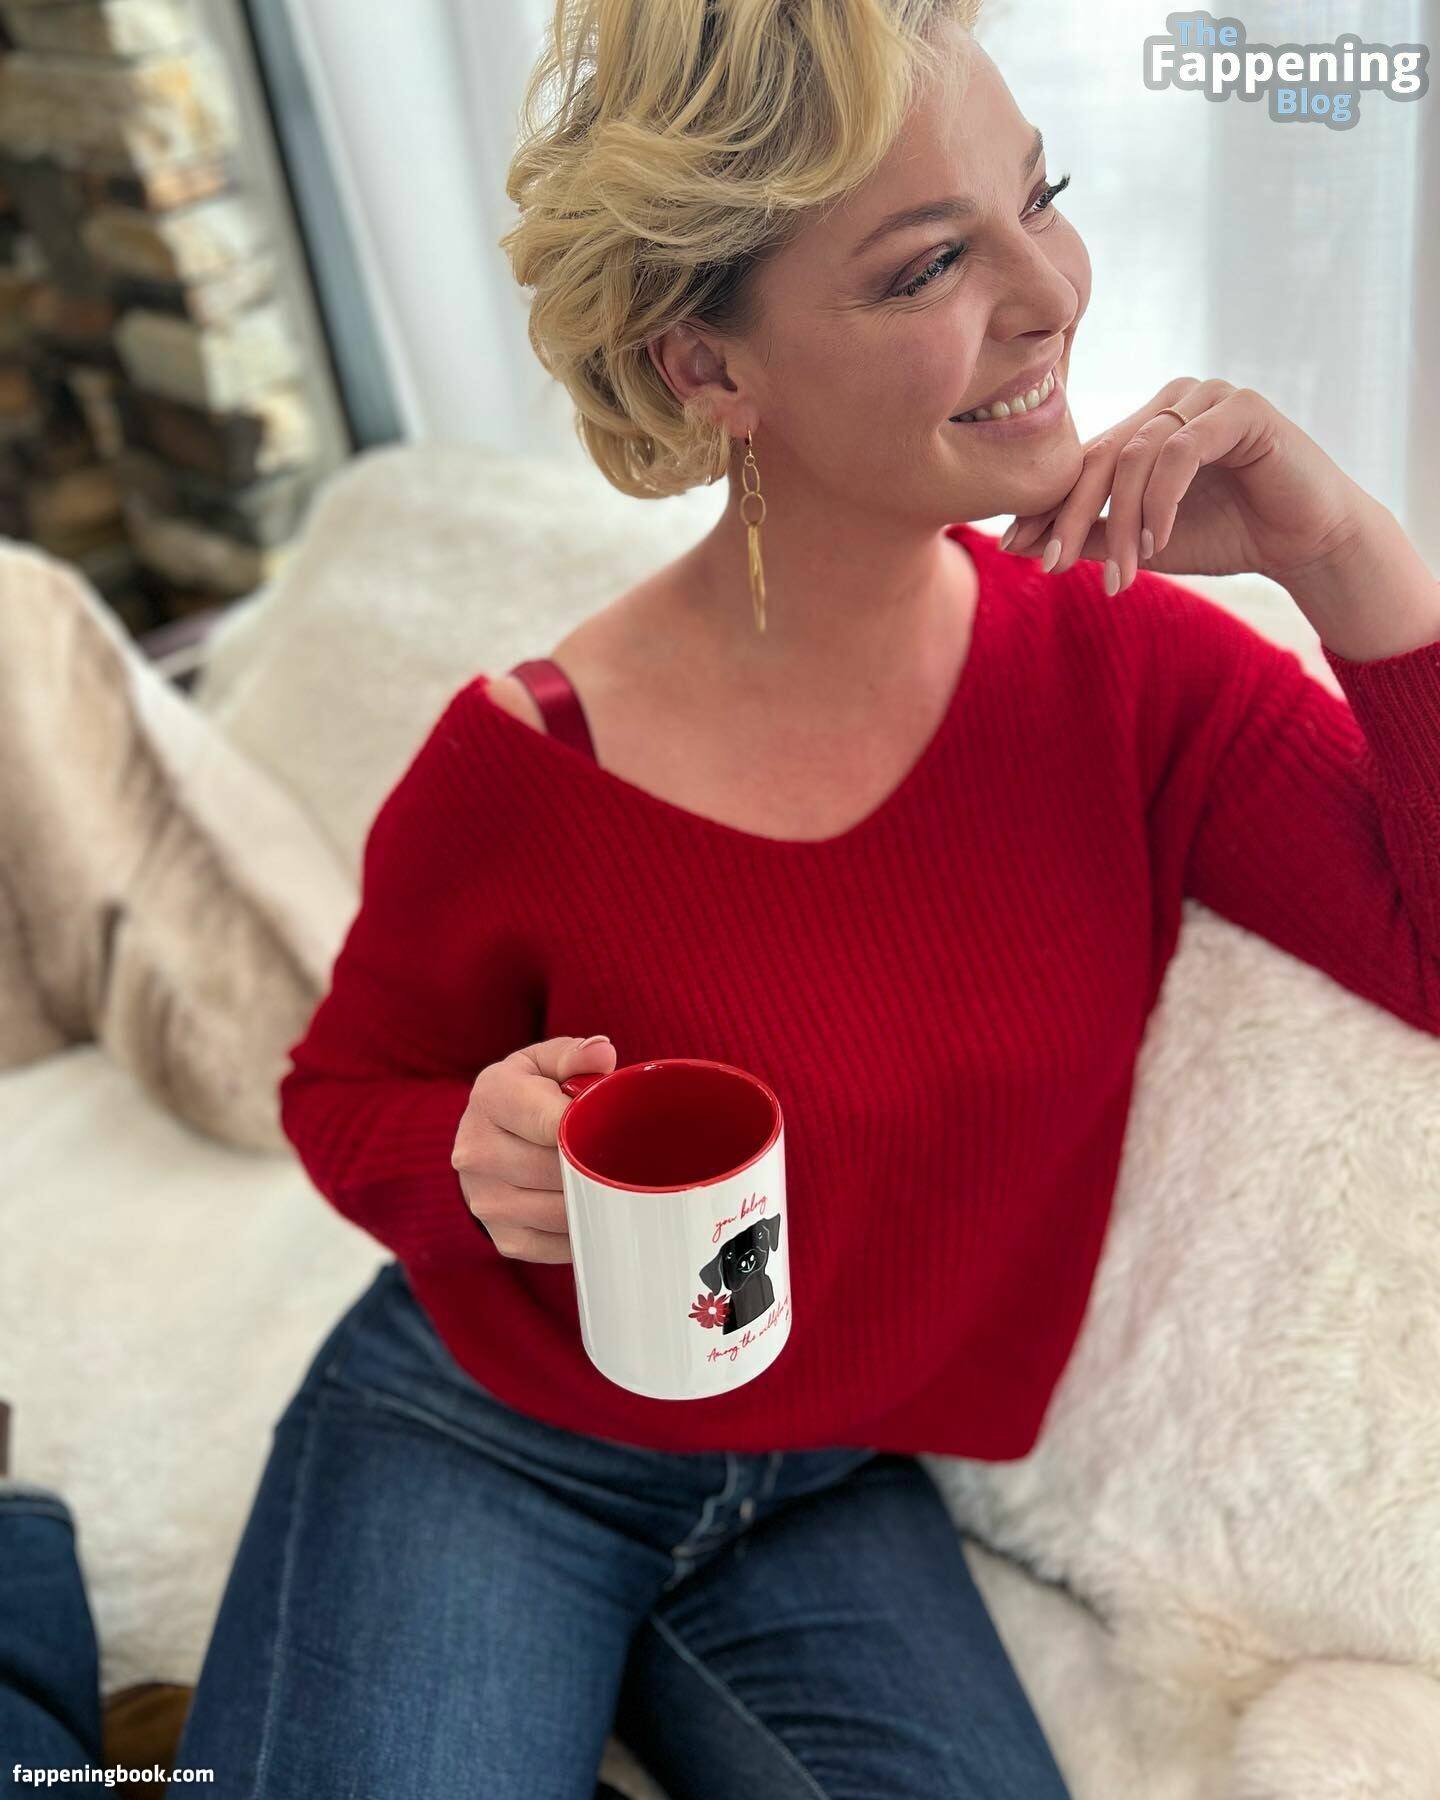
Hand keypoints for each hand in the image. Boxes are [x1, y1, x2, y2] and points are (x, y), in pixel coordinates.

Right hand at [451, 1033, 615, 1262]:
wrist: (485, 1138)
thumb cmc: (527, 1095)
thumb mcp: (543, 1064)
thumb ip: (573, 1055)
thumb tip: (603, 1053)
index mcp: (491, 1097)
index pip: (550, 1121)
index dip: (590, 1127)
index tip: (613, 1127)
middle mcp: (476, 1150)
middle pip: (557, 1169)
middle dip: (594, 1163)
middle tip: (619, 1153)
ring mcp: (485, 1199)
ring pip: (561, 1211)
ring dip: (592, 1199)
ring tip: (608, 1179)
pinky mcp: (502, 1236)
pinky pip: (558, 1245)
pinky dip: (582, 1230)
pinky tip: (590, 1209)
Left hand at [999, 377, 1374, 596]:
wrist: (1304, 543)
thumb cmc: (1226, 536)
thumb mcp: (1141, 543)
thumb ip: (1089, 537)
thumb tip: (1016, 546)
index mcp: (1145, 424)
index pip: (1084, 460)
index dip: (1047, 504)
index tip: (1015, 548)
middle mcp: (1171, 401)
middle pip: (1102, 456)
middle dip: (1071, 516)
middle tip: (1052, 566)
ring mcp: (1207, 397)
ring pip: (1137, 457)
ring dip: (1123, 521)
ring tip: (1125, 573)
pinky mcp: (1242, 408)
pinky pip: (1181, 450)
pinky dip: (1162, 500)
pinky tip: (1158, 541)